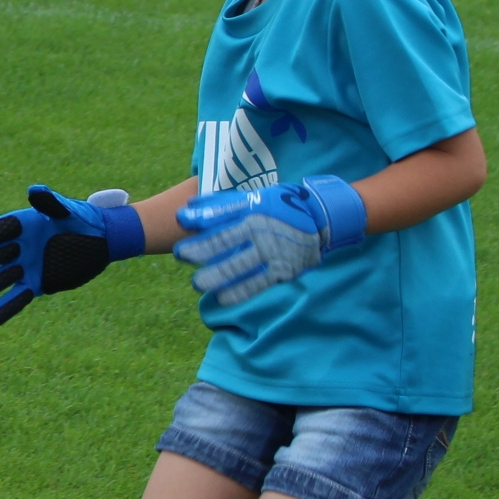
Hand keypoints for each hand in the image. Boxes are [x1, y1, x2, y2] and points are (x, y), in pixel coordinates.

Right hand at [0, 185, 146, 324]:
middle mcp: (17, 247)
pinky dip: (6, 307)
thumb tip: (34, 191)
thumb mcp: (69, 209)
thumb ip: (50, 202)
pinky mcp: (37, 284)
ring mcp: (25, 267)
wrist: (104, 240)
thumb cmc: (85, 218)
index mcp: (19, 225)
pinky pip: (17, 298)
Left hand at [173, 177, 365, 306]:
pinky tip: (222, 298)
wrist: (319, 218)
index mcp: (253, 217)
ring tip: (199, 285)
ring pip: (242, 269)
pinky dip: (240, 292)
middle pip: (230, 250)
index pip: (223, 231)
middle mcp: (263, 236)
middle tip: (184, 266)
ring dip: (219, 278)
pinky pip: (259, 284)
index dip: (200, 242)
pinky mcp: (283, 271)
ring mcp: (274, 255)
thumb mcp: (251, 199)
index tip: (180, 251)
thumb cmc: (277, 205)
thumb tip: (186, 210)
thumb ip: (218, 206)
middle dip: (205, 260)